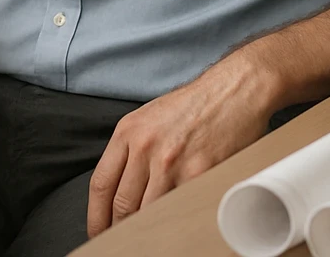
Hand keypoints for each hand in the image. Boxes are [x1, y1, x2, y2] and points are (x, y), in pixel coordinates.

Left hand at [87, 55, 274, 236]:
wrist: (234, 89)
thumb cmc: (194, 105)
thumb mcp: (150, 118)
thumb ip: (131, 149)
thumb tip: (118, 190)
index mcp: (128, 131)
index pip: (101, 184)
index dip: (96, 216)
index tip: (98, 231)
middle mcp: (145, 146)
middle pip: (122, 204)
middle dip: (120, 228)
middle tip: (122, 240)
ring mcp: (172, 161)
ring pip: (149, 211)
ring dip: (148, 227)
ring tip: (149, 235)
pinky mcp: (199, 172)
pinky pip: (180, 207)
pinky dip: (176, 219)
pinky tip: (175, 223)